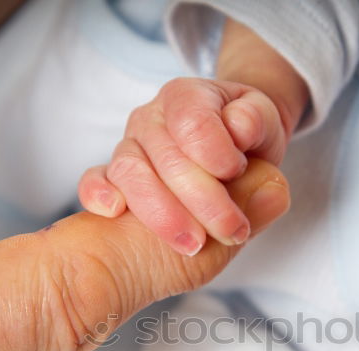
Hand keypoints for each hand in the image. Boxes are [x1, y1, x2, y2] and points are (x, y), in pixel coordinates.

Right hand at [78, 19, 308, 255]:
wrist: (228, 153)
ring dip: (164, 214)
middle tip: (233, 230)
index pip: (193, 122)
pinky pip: (95, 181)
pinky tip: (113, 212)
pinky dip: (99, 194)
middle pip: (167, 157)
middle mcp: (151, 117)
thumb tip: (240, 128)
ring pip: (131, 173)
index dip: (217, 154)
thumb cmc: (244, 142)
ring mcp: (129, 147)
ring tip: (194, 244)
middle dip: (203, 200)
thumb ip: (257, 125)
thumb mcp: (263, 127)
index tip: (239, 174)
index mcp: (187, 97)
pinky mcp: (113, 176)